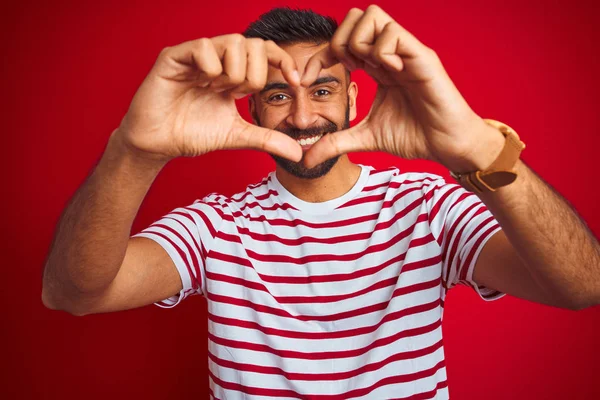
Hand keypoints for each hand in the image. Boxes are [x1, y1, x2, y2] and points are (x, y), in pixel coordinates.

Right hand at [116, 35, 302, 162]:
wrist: (159, 144)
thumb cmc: (192, 134)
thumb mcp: (237, 135)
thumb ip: (266, 139)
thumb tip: (298, 153)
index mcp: (232, 72)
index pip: (265, 51)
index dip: (283, 61)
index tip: (295, 82)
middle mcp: (217, 58)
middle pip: (253, 43)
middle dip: (255, 74)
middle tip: (238, 94)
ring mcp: (196, 55)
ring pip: (233, 42)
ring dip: (234, 72)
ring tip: (218, 91)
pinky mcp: (175, 56)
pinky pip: (203, 47)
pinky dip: (210, 68)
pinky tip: (202, 85)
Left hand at [301, 5, 502, 171]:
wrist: (448, 146)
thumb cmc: (416, 136)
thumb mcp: (366, 138)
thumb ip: (336, 143)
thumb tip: (306, 158)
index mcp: (377, 67)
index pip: (342, 43)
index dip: (319, 56)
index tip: (306, 79)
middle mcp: (390, 54)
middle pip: (355, 17)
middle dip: (339, 40)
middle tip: (345, 70)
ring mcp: (406, 52)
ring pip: (372, 16)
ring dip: (360, 43)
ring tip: (368, 70)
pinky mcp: (421, 57)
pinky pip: (393, 34)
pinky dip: (382, 51)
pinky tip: (389, 73)